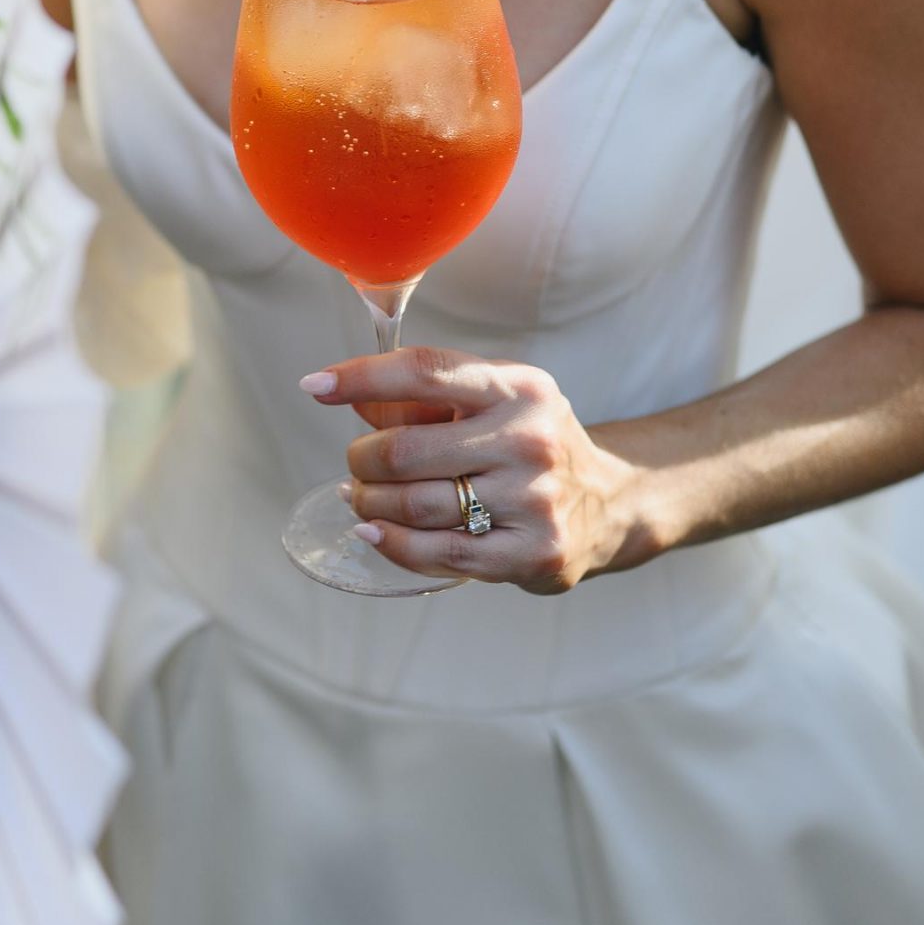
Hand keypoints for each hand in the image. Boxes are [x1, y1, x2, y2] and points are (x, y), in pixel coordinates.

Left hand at [304, 345, 641, 588]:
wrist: (610, 504)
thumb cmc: (528, 443)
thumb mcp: (491, 402)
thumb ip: (421, 399)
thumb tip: (346, 396)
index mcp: (518, 387)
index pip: (424, 372)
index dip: (361, 377)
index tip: (313, 384)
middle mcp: (530, 438)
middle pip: (405, 450)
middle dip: (362, 459)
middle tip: (356, 466)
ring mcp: (533, 499)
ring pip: (414, 505)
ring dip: (369, 504)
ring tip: (361, 499)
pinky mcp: (530, 552)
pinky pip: (436, 552)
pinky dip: (390, 543)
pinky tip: (373, 532)